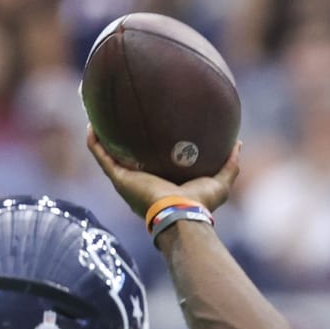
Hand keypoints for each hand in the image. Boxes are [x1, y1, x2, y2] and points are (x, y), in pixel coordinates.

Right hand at [86, 127, 240, 218]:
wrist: (181, 213)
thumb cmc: (200, 203)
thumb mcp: (220, 182)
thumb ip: (230, 165)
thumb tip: (237, 143)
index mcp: (162, 182)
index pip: (153, 163)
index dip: (150, 146)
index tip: (150, 126)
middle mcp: (141, 181)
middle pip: (128, 157)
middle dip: (122, 139)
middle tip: (122, 116)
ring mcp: (127, 180)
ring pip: (109, 155)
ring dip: (102, 136)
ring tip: (98, 114)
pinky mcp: (118, 179)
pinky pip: (100, 156)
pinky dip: (94, 141)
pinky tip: (91, 123)